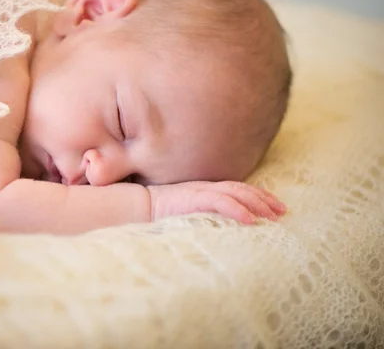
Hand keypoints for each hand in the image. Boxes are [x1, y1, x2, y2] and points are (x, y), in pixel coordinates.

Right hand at [148, 181, 286, 224]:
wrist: (136, 208)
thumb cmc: (158, 214)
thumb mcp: (185, 214)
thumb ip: (203, 216)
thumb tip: (220, 230)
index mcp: (205, 190)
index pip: (237, 189)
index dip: (258, 196)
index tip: (275, 208)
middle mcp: (206, 187)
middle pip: (242, 188)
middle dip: (264, 199)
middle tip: (283, 211)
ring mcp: (200, 191)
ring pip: (236, 192)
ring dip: (257, 203)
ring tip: (273, 216)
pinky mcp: (193, 198)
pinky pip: (221, 201)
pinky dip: (237, 209)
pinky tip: (251, 220)